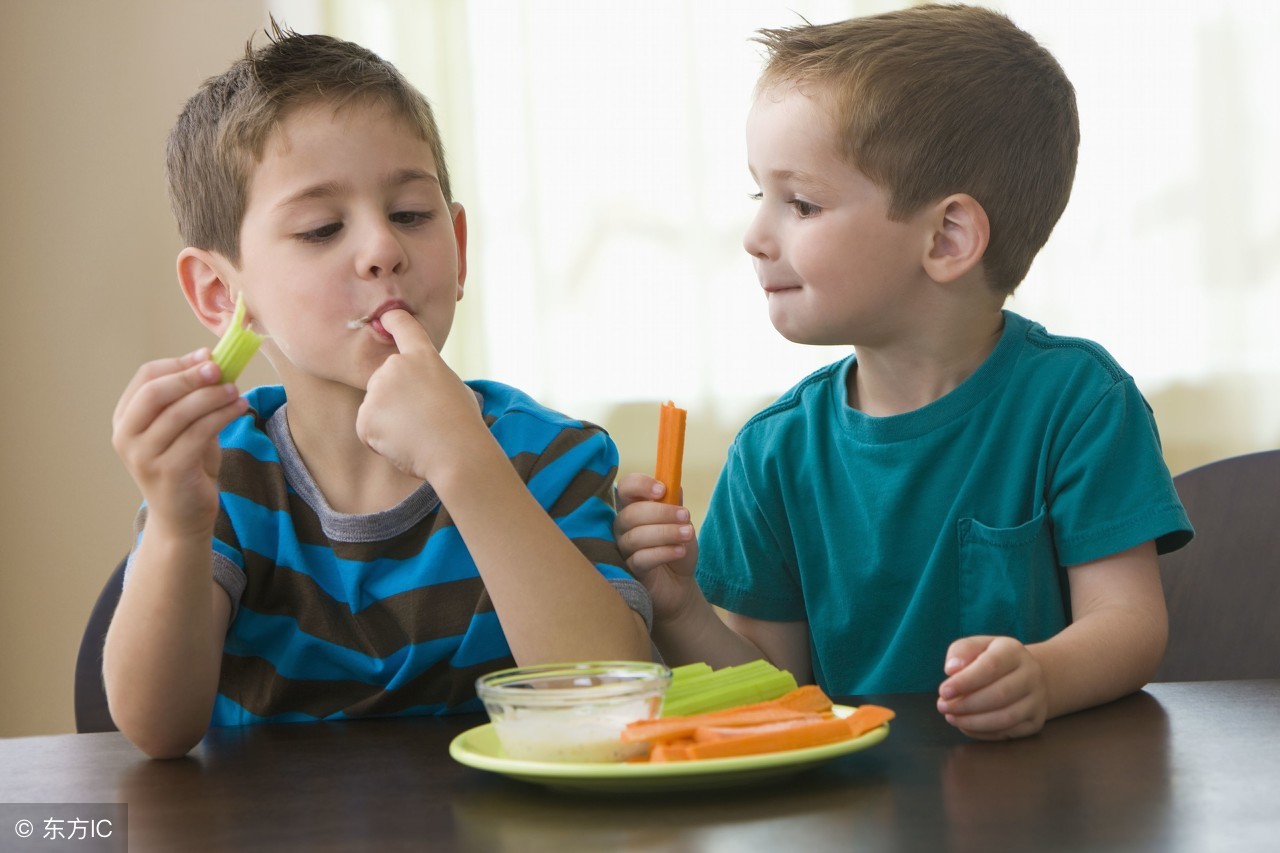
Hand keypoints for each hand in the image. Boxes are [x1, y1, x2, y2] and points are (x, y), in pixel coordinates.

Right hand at [111, 349, 247, 536]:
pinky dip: (221, 416)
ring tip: (236, 390)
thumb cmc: (187, 466)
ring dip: (212, 396)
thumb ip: (192, 397)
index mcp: (126, 419)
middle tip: (221, 369)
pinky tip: (239, 408)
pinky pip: (198, 434)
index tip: (209, 356)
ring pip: (179, 413)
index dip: (179, 364)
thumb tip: (211, 358)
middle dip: (191, 376)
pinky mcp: (169, 471)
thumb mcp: (185, 426)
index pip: (146, 377)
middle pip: (155, 392)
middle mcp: (126, 437)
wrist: (184, 517)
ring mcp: (144, 456)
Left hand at [356, 308, 487, 480]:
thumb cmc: (463, 424)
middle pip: (384, 379)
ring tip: (415, 433)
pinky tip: (403, 444)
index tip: (386, 318)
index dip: (393, 320)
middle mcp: (396, 366)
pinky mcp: (365, 416)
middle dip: (395, 398)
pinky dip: (380, 440)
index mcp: (423, 356)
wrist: (456, 452)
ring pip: (375, 406)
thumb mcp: (453, 387)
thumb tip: (419, 387)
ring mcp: (378, 390)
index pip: (403, 326)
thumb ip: (430, 378)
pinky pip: (367, 428)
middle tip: (421, 419)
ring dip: (388, 421)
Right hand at [613, 472, 698, 620]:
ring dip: (665, 533)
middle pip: (630, 513)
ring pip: (635, 537)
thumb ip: (675, 503)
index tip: (662, 490)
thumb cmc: (676, 548)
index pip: (625, 488)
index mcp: (634, 508)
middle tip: (685, 515)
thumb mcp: (680, 523)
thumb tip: (673, 485)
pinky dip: (663, 552)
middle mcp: (622, 527)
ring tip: (687, 534)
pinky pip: (640, 558)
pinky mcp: (628, 571)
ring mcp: (623, 549)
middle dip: (661, 512)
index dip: (640, 485)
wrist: (680, 584)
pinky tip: (680, 551)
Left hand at [936, 635, 1047, 738]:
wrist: (1026, 675)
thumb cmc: (992, 659)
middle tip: (943, 706)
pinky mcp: (1036, 721)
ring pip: (1006, 717)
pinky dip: (983, 732)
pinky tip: (965, 726)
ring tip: (951, 717)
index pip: (991, 666)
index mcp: (1014, 651)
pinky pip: (1009, 732)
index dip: (965, 681)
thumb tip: (951, 669)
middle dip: (966, 704)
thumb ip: (961, 652)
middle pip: (1000, 694)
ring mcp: (1037, 700)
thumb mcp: (976, 646)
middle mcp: (1031, 675)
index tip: (943, 691)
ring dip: (973, 722)